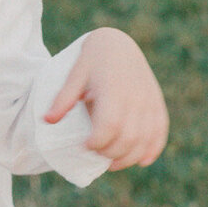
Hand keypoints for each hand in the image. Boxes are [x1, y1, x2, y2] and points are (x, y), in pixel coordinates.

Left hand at [45, 27, 168, 169]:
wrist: (118, 43)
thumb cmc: (92, 60)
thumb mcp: (75, 74)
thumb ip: (63, 99)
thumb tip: (47, 121)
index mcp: (113, 89)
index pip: (109, 126)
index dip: (97, 142)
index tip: (84, 145)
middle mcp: (135, 98)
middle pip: (128, 138)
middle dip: (110, 153)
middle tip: (95, 152)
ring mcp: (149, 102)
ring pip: (145, 140)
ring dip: (129, 158)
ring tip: (112, 163)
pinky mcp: (157, 104)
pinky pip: (160, 132)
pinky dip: (153, 149)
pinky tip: (141, 161)